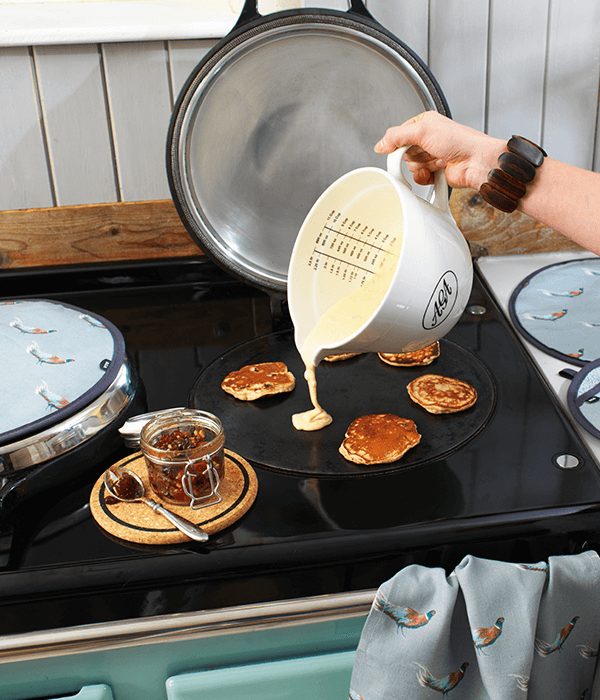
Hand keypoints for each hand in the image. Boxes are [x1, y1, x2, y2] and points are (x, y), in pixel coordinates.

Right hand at [374, 112, 504, 190]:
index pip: (399, 135)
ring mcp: (431, 156)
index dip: (399, 143)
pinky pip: (419, 178)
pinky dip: (425, 177)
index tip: (400, 147)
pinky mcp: (435, 172)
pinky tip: (436, 170)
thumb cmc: (460, 141)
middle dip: (413, 156)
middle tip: (425, 152)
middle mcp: (428, 139)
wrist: (475, 161)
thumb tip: (380, 144)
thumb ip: (397, 136)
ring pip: (411, 167)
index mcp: (424, 123)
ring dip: (421, 167)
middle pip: (404, 153)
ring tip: (436, 160)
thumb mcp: (422, 130)